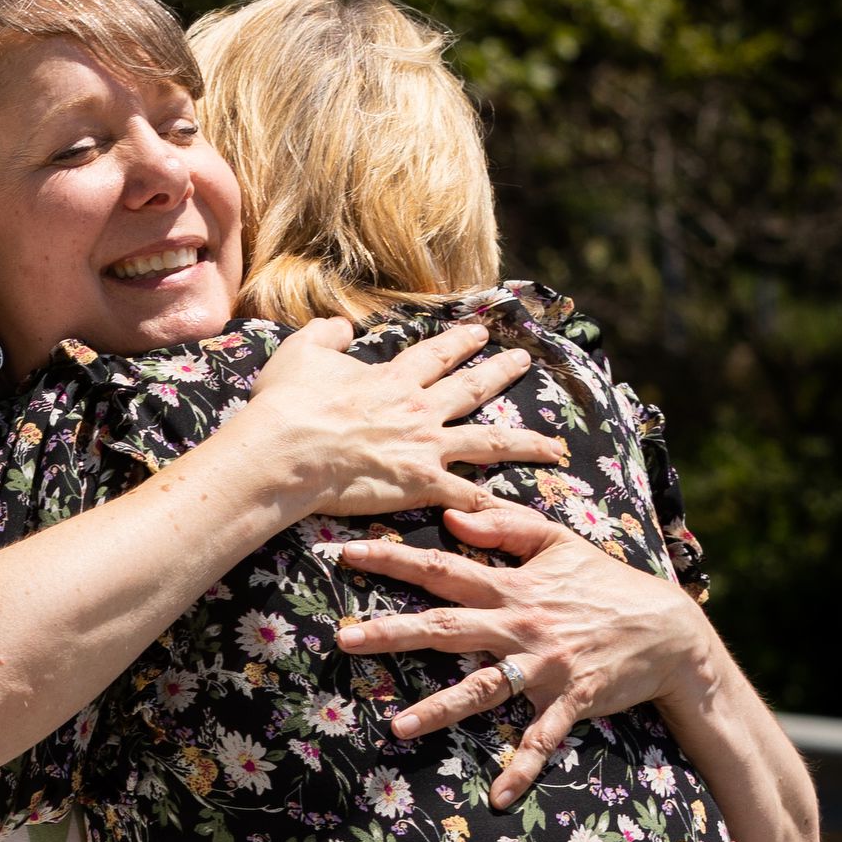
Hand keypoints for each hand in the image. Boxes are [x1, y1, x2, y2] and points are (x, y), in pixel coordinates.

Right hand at [213, 320, 565, 523]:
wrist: (287, 451)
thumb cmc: (288, 405)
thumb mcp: (300, 353)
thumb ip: (325, 335)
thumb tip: (342, 327)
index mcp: (394, 380)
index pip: (435, 355)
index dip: (459, 343)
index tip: (479, 332)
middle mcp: (420, 409)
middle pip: (471, 388)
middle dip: (500, 373)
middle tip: (523, 361)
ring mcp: (427, 447)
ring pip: (490, 441)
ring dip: (525, 442)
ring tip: (554, 445)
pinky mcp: (422, 484)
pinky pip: (468, 496)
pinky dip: (493, 506)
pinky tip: (517, 515)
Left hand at [331, 504, 712, 807]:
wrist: (671, 629)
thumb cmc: (606, 584)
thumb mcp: (560, 542)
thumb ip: (505, 525)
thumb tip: (451, 514)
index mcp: (513, 587)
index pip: (443, 569)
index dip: (394, 560)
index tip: (346, 556)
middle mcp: (521, 626)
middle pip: (448, 627)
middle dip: (394, 633)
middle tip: (341, 639)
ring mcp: (544, 666)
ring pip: (484, 688)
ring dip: (441, 708)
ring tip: (397, 727)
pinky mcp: (569, 699)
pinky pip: (541, 738)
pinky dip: (522, 766)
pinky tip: (499, 796)